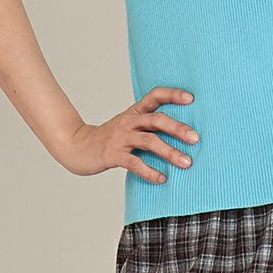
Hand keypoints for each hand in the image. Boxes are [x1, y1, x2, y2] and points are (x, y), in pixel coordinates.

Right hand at [55, 86, 198, 183]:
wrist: (76, 146)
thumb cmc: (108, 138)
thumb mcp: (127, 125)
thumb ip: (147, 126)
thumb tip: (179, 132)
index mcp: (134, 111)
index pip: (155, 95)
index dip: (173, 94)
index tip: (191, 98)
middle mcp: (128, 121)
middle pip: (157, 119)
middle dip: (178, 128)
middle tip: (196, 138)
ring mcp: (120, 137)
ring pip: (149, 141)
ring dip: (170, 152)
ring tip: (186, 162)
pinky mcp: (112, 154)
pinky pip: (134, 162)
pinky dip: (150, 171)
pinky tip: (162, 178)